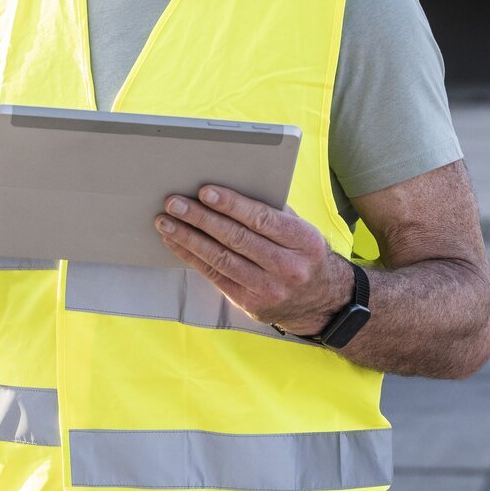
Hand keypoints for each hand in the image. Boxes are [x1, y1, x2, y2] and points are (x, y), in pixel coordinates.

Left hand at [155, 185, 351, 334]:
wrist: (323, 302)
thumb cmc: (303, 253)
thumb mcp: (300, 229)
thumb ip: (272, 210)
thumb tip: (229, 186)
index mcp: (303, 242)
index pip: (262, 219)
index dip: (231, 204)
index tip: (204, 191)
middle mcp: (288, 267)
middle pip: (236, 239)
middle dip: (200, 218)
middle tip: (174, 203)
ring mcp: (269, 289)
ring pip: (221, 259)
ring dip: (188, 238)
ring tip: (166, 221)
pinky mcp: (251, 303)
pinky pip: (215, 276)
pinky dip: (191, 257)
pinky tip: (175, 242)